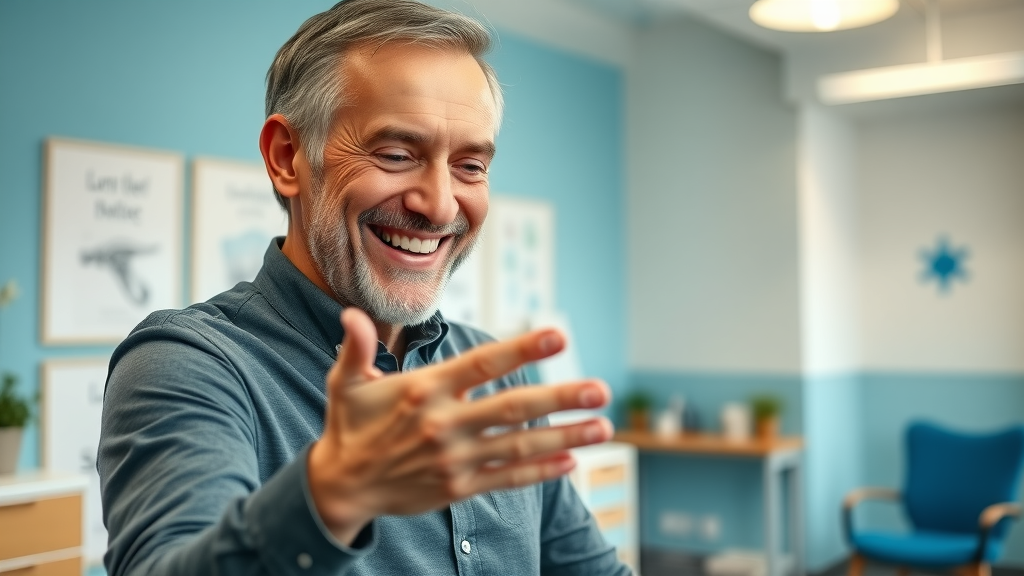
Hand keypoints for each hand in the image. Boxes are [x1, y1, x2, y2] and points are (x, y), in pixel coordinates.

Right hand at [307, 308, 612, 544]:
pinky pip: (507, 478)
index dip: (523, 348)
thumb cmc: (349, 425)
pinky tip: (571, 461)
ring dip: (565, 436)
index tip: (559, 335)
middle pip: (513, 407)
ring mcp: (454, 459)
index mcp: (425, 389)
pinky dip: (540, 471)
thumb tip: (350, 314)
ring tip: (603, 427)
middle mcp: (444, 424)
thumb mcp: (346, 383)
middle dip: (561, 398)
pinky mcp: (458, 488)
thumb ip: (355, 347)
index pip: (483, 364)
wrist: (340, 487)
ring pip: (520, 446)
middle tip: (601, 390)